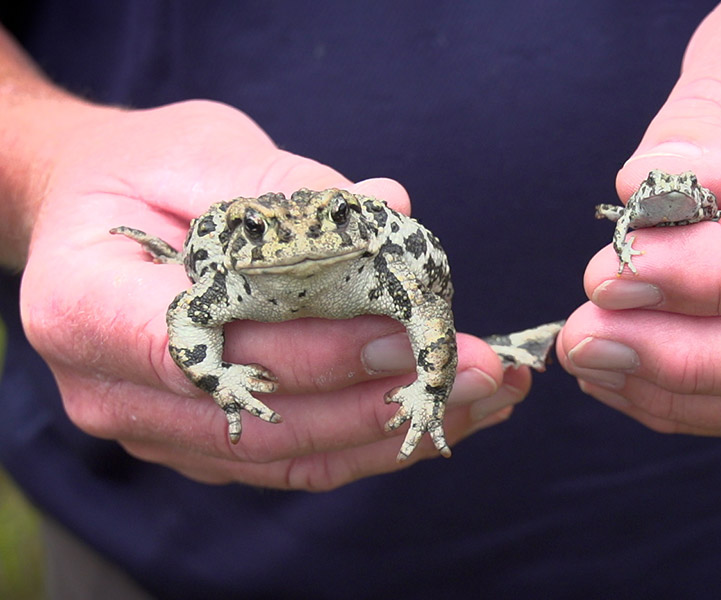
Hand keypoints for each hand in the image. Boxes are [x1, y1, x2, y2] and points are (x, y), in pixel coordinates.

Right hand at [19, 100, 527, 488]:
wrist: (94, 214)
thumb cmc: (138, 172)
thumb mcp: (198, 151)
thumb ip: (287, 188)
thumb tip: (389, 211)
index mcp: (84, 306)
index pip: (209, 349)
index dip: (314, 352)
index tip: (407, 336)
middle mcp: (112, 389)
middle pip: (265, 418)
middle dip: (383, 399)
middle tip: (482, 373)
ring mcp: (160, 427)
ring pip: (293, 455)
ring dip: (397, 431)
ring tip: (485, 398)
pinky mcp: (205, 440)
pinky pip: (297, 459)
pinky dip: (370, 440)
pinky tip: (438, 415)